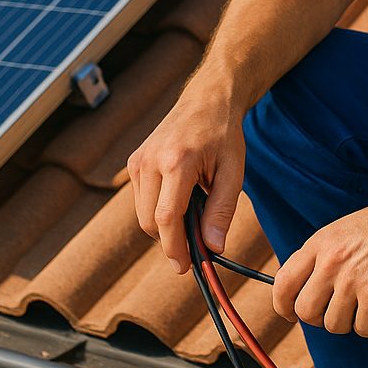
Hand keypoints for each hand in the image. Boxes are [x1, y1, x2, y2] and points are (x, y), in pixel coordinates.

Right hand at [127, 83, 245, 273]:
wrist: (207, 99)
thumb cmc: (224, 135)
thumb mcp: (234, 171)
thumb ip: (222, 211)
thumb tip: (213, 249)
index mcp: (176, 162)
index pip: (166, 218)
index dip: (175, 248)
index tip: (186, 267)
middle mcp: (150, 160)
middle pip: (149, 222)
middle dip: (171, 239)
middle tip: (198, 242)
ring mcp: (138, 160)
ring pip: (142, 214)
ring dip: (165, 224)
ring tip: (195, 207)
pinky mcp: (134, 161)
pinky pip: (142, 200)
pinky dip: (158, 208)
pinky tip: (182, 195)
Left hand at [272, 191, 367, 336]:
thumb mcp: (345, 230)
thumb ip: (324, 255)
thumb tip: (306, 287)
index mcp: (320, 242)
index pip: (283, 283)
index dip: (283, 306)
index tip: (291, 314)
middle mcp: (331, 261)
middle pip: (305, 311)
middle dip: (320, 319)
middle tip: (338, 313)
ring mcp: (353, 278)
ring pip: (333, 325)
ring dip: (350, 324)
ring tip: (365, 310)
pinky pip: (363, 329)